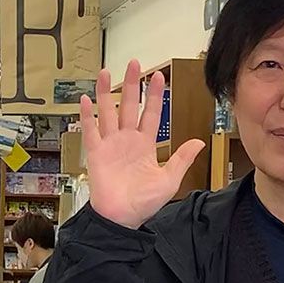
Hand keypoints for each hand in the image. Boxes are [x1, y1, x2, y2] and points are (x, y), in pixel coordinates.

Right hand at [80, 60, 206, 229]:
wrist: (121, 219)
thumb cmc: (143, 203)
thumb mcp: (168, 180)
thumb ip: (181, 159)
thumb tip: (198, 141)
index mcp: (144, 145)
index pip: (150, 114)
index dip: (154, 95)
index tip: (158, 76)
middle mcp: (126, 140)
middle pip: (129, 106)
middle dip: (132, 84)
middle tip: (134, 63)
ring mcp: (110, 145)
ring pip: (108, 112)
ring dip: (107, 93)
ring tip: (106, 73)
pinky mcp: (95, 153)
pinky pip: (91, 131)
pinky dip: (87, 116)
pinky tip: (85, 100)